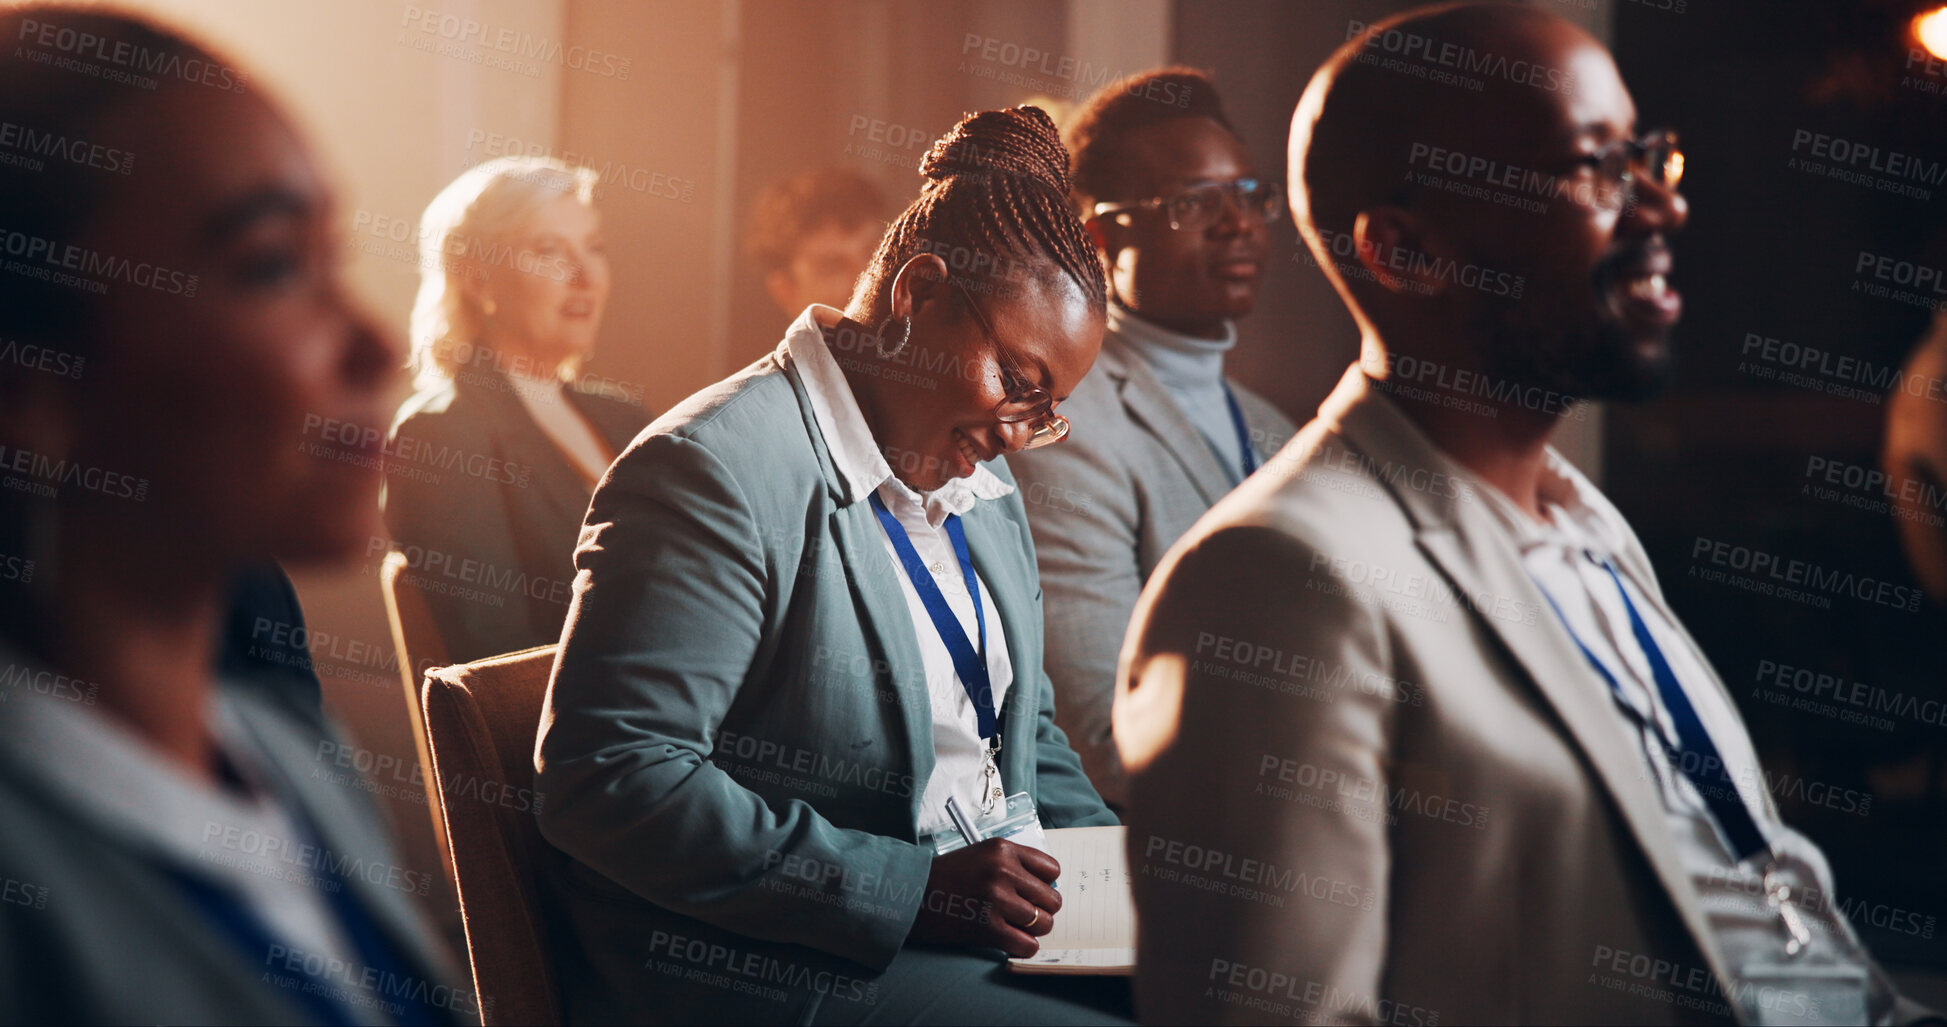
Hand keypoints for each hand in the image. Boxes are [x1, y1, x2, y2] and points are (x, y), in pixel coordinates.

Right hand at [909, 838, 1061, 956]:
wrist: (911, 894)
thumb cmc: (946, 877)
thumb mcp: (981, 856)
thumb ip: (1014, 866)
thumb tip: (1048, 889)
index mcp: (1003, 849)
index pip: (1052, 870)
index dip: (1045, 884)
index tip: (1034, 892)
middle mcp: (1003, 872)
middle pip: (1052, 900)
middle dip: (1042, 910)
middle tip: (1024, 914)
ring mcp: (996, 900)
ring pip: (1043, 923)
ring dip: (1032, 930)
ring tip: (1014, 927)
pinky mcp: (987, 927)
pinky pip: (1027, 945)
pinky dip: (1022, 947)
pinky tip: (1009, 941)